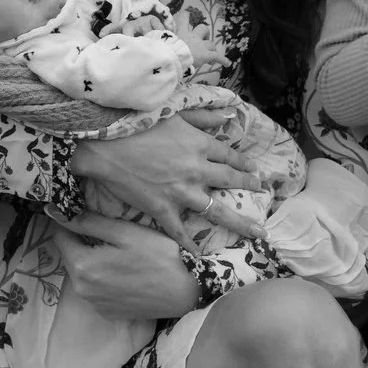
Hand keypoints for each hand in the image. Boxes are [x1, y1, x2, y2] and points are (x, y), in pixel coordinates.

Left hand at [55, 211, 204, 318]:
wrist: (187, 291)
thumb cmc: (158, 255)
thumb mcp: (124, 231)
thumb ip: (88, 222)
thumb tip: (56, 213)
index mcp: (83, 266)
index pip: (60, 237)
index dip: (69, 223)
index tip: (84, 215)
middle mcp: (82, 290)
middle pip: (70, 257)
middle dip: (81, 242)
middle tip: (107, 232)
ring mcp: (95, 304)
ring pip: (82, 274)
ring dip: (92, 261)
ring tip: (117, 252)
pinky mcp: (108, 313)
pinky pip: (95, 290)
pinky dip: (102, 279)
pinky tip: (124, 273)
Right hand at [69, 116, 264, 242]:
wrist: (104, 146)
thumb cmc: (136, 124)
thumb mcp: (173, 113)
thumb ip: (202, 117)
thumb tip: (228, 117)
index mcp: (200, 145)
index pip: (229, 156)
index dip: (243, 163)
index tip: (253, 169)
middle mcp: (197, 170)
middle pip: (231, 181)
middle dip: (249, 186)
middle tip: (262, 192)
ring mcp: (181, 192)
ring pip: (217, 211)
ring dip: (240, 222)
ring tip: (257, 231)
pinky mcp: (162, 209)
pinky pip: (180, 231)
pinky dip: (189, 244)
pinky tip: (200, 254)